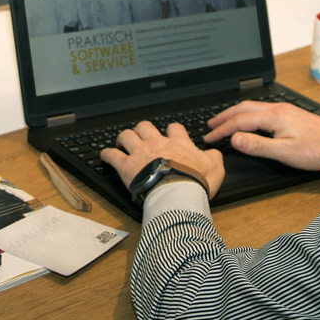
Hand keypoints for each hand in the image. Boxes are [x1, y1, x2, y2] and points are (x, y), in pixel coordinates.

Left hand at [100, 121, 225, 196]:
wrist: (179, 193)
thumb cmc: (196, 182)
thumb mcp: (215, 168)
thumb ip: (213, 157)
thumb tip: (213, 153)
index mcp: (178, 144)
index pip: (174, 128)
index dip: (171, 130)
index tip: (170, 133)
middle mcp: (157, 143)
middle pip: (145, 126)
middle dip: (142, 129)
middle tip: (140, 136)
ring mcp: (140, 153)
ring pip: (127, 135)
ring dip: (123, 137)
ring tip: (121, 141)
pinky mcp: (126, 165)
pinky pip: (112, 155)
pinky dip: (106, 154)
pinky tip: (104, 155)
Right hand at [204, 101, 319, 171]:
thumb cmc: (318, 149)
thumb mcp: (285, 152)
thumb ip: (258, 145)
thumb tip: (235, 139)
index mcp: (274, 116)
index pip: (239, 121)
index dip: (222, 130)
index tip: (209, 137)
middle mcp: (277, 109)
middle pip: (243, 108)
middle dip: (224, 116)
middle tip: (210, 125)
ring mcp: (285, 110)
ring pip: (253, 107)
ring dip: (235, 114)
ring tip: (224, 121)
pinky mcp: (291, 114)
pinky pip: (262, 110)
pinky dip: (248, 114)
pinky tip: (249, 120)